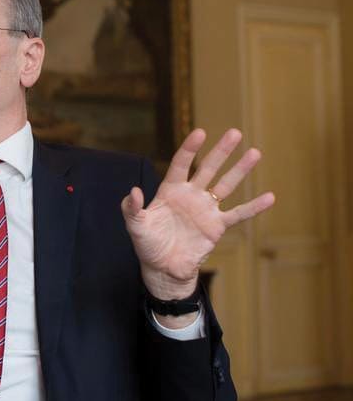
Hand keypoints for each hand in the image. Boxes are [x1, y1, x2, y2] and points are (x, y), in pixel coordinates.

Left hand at [121, 129, 274, 303]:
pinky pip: (238, 214)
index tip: (200, 133)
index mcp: (170, 190)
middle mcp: (191, 195)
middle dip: (221, 151)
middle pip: (208, 168)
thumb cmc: (147, 244)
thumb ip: (131, 208)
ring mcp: (206, 209)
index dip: (190, 149)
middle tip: (235, 133)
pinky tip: (269, 197)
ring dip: (240, 170)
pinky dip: (253, 207)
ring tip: (255, 153)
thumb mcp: (135, 225)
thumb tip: (134, 191)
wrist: (163, 268)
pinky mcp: (217, 226)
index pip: (181, 164)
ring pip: (226, 185)